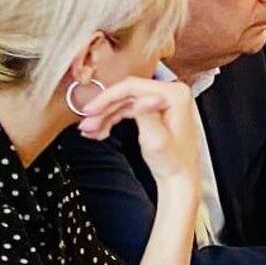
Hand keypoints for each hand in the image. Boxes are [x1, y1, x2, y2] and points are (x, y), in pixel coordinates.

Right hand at [74, 76, 202, 193]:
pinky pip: (129, 109)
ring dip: (105, 116)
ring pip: (124, 102)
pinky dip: (113, 119)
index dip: (107, 97)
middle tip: (87, 123)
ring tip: (90, 130)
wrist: (179, 177)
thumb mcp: (156, 139)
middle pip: (127, 94)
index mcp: (175, 95)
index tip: (90, 109)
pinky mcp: (155, 109)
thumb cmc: (173, 162)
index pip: (133, 87)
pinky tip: (100, 130)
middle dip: (103, 109)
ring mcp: (163, 100)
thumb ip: (146, 114)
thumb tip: (141, 98)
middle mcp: (171, 93)